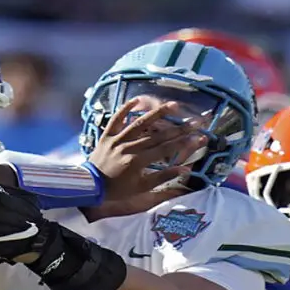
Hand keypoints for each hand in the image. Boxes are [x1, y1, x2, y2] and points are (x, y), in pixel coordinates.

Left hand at [86, 98, 207, 202]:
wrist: (90, 186)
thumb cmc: (118, 190)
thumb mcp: (141, 188)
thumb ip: (163, 178)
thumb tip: (184, 169)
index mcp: (137, 162)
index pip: (166, 150)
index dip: (184, 143)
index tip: (199, 136)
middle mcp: (128, 148)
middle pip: (158, 135)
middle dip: (180, 128)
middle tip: (196, 120)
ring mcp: (117, 139)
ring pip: (140, 123)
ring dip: (158, 113)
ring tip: (174, 104)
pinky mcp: (107, 135)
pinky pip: (117, 119)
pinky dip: (126, 108)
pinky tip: (138, 99)